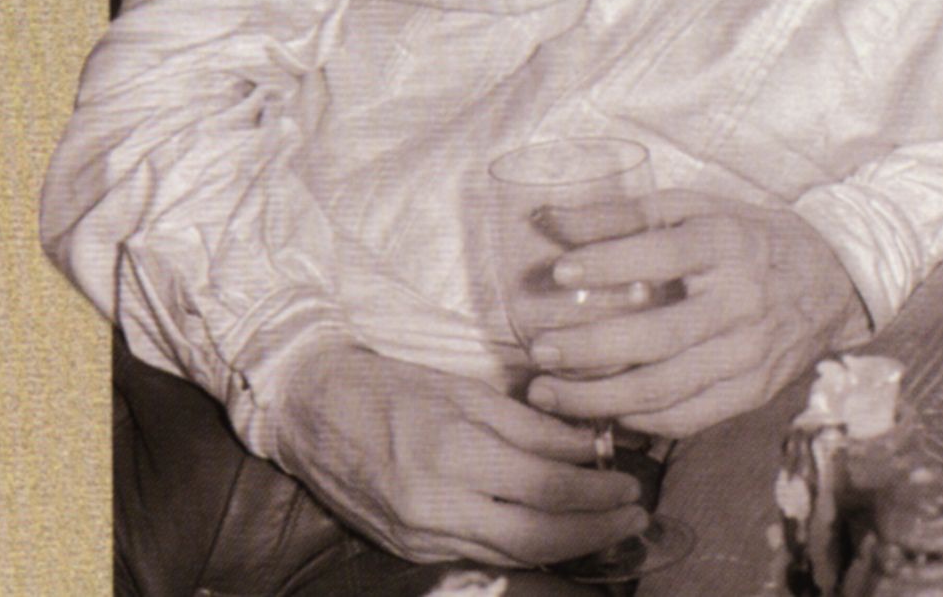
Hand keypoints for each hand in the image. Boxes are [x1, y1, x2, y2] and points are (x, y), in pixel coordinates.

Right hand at [273, 340, 647, 566]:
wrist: (310, 409)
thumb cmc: (386, 386)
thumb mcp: (459, 388)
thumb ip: (526, 423)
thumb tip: (586, 445)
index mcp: (451, 448)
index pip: (545, 485)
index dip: (596, 490)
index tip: (628, 481)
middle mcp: (438, 501)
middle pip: (539, 533)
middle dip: (595, 528)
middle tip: (632, 513)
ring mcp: (423, 535)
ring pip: (514, 554)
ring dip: (569, 545)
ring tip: (606, 529)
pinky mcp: (411, 551)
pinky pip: (483, 556)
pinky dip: (524, 548)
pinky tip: (550, 535)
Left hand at [523, 191, 869, 436]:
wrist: (829, 279)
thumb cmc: (740, 235)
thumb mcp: (689, 207)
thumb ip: (618, 214)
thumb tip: (547, 219)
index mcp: (723, 244)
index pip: (661, 255)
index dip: (607, 263)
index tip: (558, 271)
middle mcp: (739, 303)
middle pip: (658, 336)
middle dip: (589, 350)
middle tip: (539, 350)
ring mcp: (748, 355)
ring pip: (667, 388)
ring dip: (600, 398)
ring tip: (548, 392)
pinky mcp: (753, 392)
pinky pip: (690, 416)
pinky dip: (640, 419)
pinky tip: (600, 412)